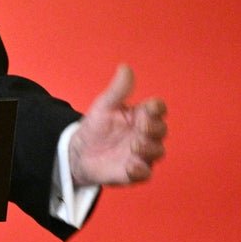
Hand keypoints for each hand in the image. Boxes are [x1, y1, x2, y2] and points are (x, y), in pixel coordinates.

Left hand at [69, 64, 166, 186]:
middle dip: (154, 128)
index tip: (150, 107)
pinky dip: (140, 170)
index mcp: (142, 115)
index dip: (157, 108)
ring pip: (157, 152)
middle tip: (142, 126)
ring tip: (135, 145)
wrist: (79, 152)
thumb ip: (117, 90)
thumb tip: (125, 67)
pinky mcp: (134, 172)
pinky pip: (145, 174)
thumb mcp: (104, 106)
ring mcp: (142, 154)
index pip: (158, 109)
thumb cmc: (97, 126)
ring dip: (149, 148)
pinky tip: (131, 166)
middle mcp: (146, 134)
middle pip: (161, 130)